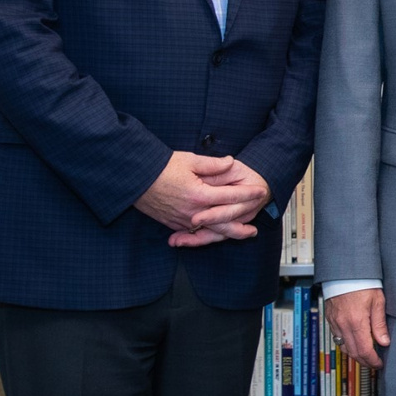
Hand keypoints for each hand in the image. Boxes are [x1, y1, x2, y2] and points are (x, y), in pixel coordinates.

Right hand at [138, 151, 266, 240]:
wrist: (135, 179)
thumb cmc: (160, 167)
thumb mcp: (189, 160)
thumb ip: (212, 164)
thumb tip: (230, 162)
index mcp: (200, 194)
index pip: (231, 196)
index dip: (248, 193)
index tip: (261, 191)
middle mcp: (194, 211)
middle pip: (226, 222)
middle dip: (245, 221)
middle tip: (259, 222)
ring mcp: (184, 220)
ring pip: (213, 232)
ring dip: (231, 233)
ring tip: (246, 233)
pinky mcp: (175, 224)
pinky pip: (197, 234)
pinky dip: (211, 235)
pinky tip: (220, 234)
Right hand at [326, 288, 389, 370]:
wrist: (344, 270)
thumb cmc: (362, 282)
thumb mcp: (378, 301)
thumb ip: (380, 324)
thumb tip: (384, 342)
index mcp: (356, 322)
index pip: (364, 350)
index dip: (372, 360)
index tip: (379, 363)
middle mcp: (343, 324)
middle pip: (353, 352)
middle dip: (364, 361)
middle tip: (374, 363)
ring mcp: (335, 322)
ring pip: (343, 347)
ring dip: (355, 354)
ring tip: (366, 355)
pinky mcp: (330, 318)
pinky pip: (337, 337)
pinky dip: (346, 344)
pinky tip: (354, 342)